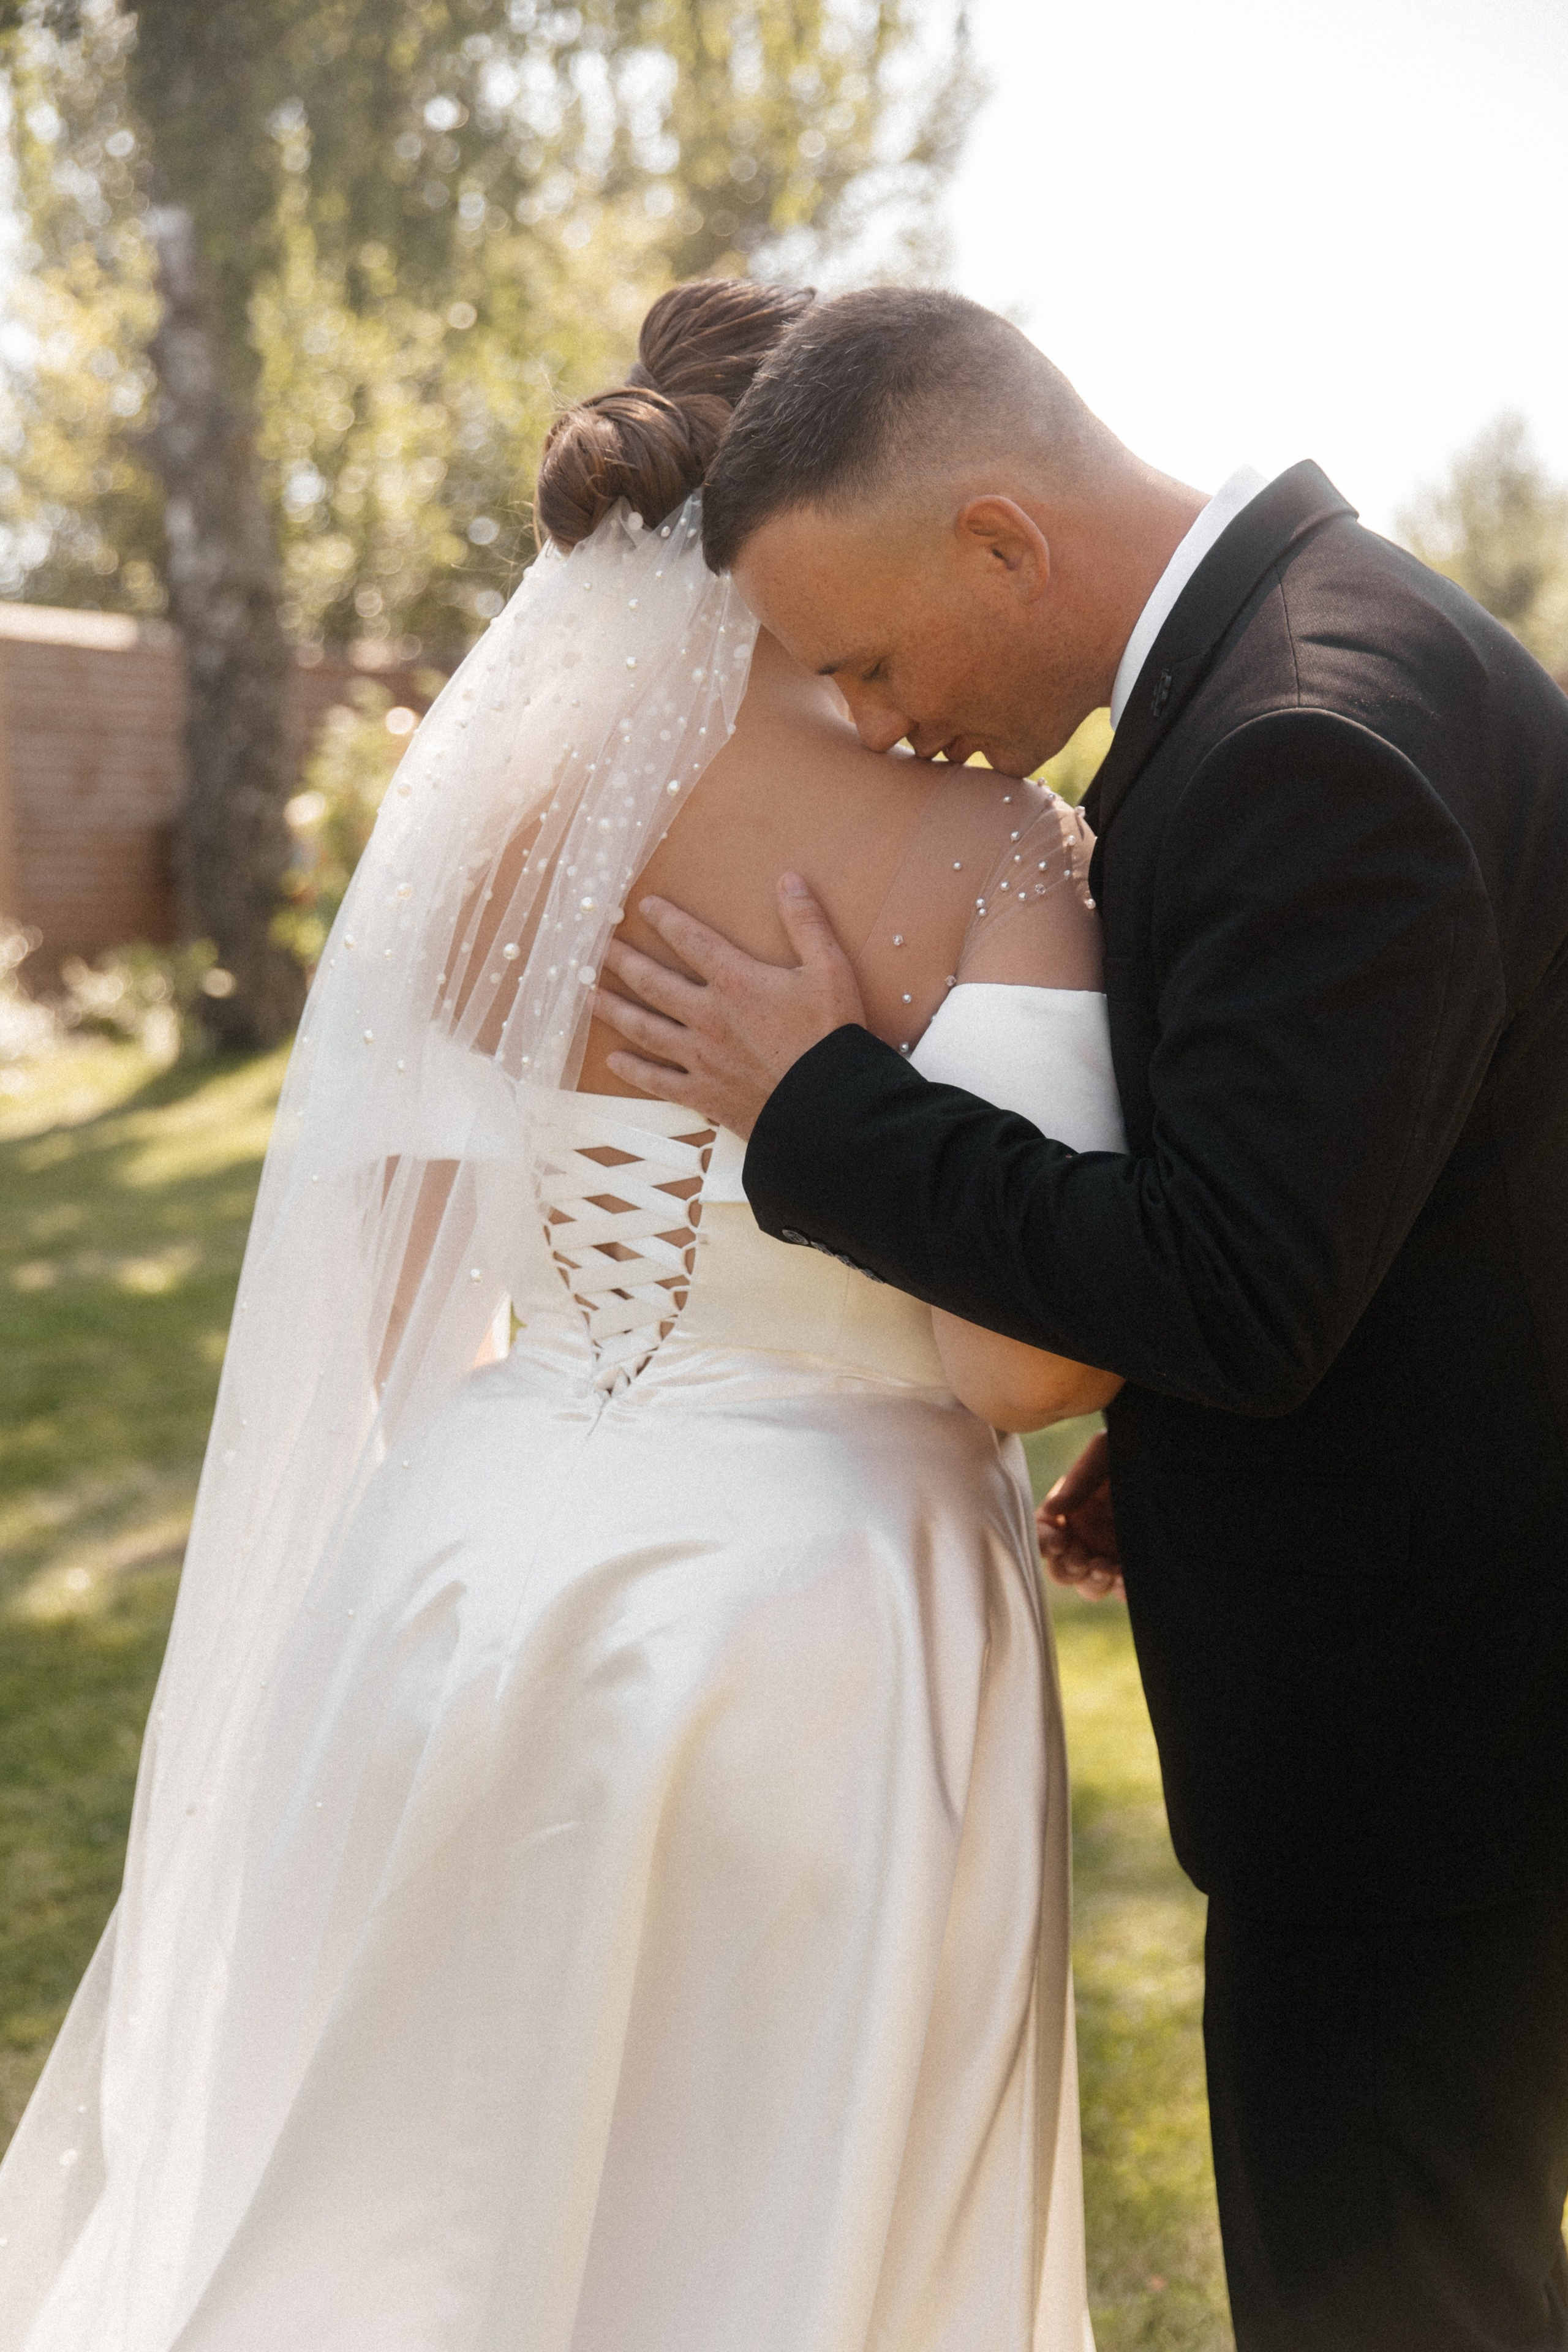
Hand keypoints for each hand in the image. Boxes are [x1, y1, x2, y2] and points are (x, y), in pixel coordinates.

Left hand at [593, 873, 864, 1136]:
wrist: (828, 1106)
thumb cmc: (831, 1038)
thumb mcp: (829, 970)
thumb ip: (806, 922)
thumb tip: (789, 879)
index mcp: (735, 982)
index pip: (691, 941)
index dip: (665, 920)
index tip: (642, 906)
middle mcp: (707, 1016)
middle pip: (652, 982)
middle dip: (622, 960)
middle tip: (595, 947)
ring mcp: (700, 1057)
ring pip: (644, 1028)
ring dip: (613, 1009)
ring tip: (588, 995)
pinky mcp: (703, 1093)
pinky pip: (658, 1080)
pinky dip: (633, 1070)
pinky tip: (613, 1061)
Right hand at [1037, 1430, 1123, 1601]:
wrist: (1179, 1461)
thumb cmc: (1134, 1450)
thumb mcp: (1104, 1454)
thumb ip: (1078, 1481)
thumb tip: (1050, 1509)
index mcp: (1071, 1510)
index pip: (1044, 1534)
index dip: (1044, 1542)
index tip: (1058, 1541)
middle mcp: (1086, 1536)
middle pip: (1062, 1569)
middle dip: (1067, 1567)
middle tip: (1081, 1556)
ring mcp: (1110, 1554)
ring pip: (1089, 1585)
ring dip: (1092, 1581)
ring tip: (1105, 1567)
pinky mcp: (1136, 1566)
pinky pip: (1122, 1589)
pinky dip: (1120, 1590)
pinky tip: (1125, 1578)